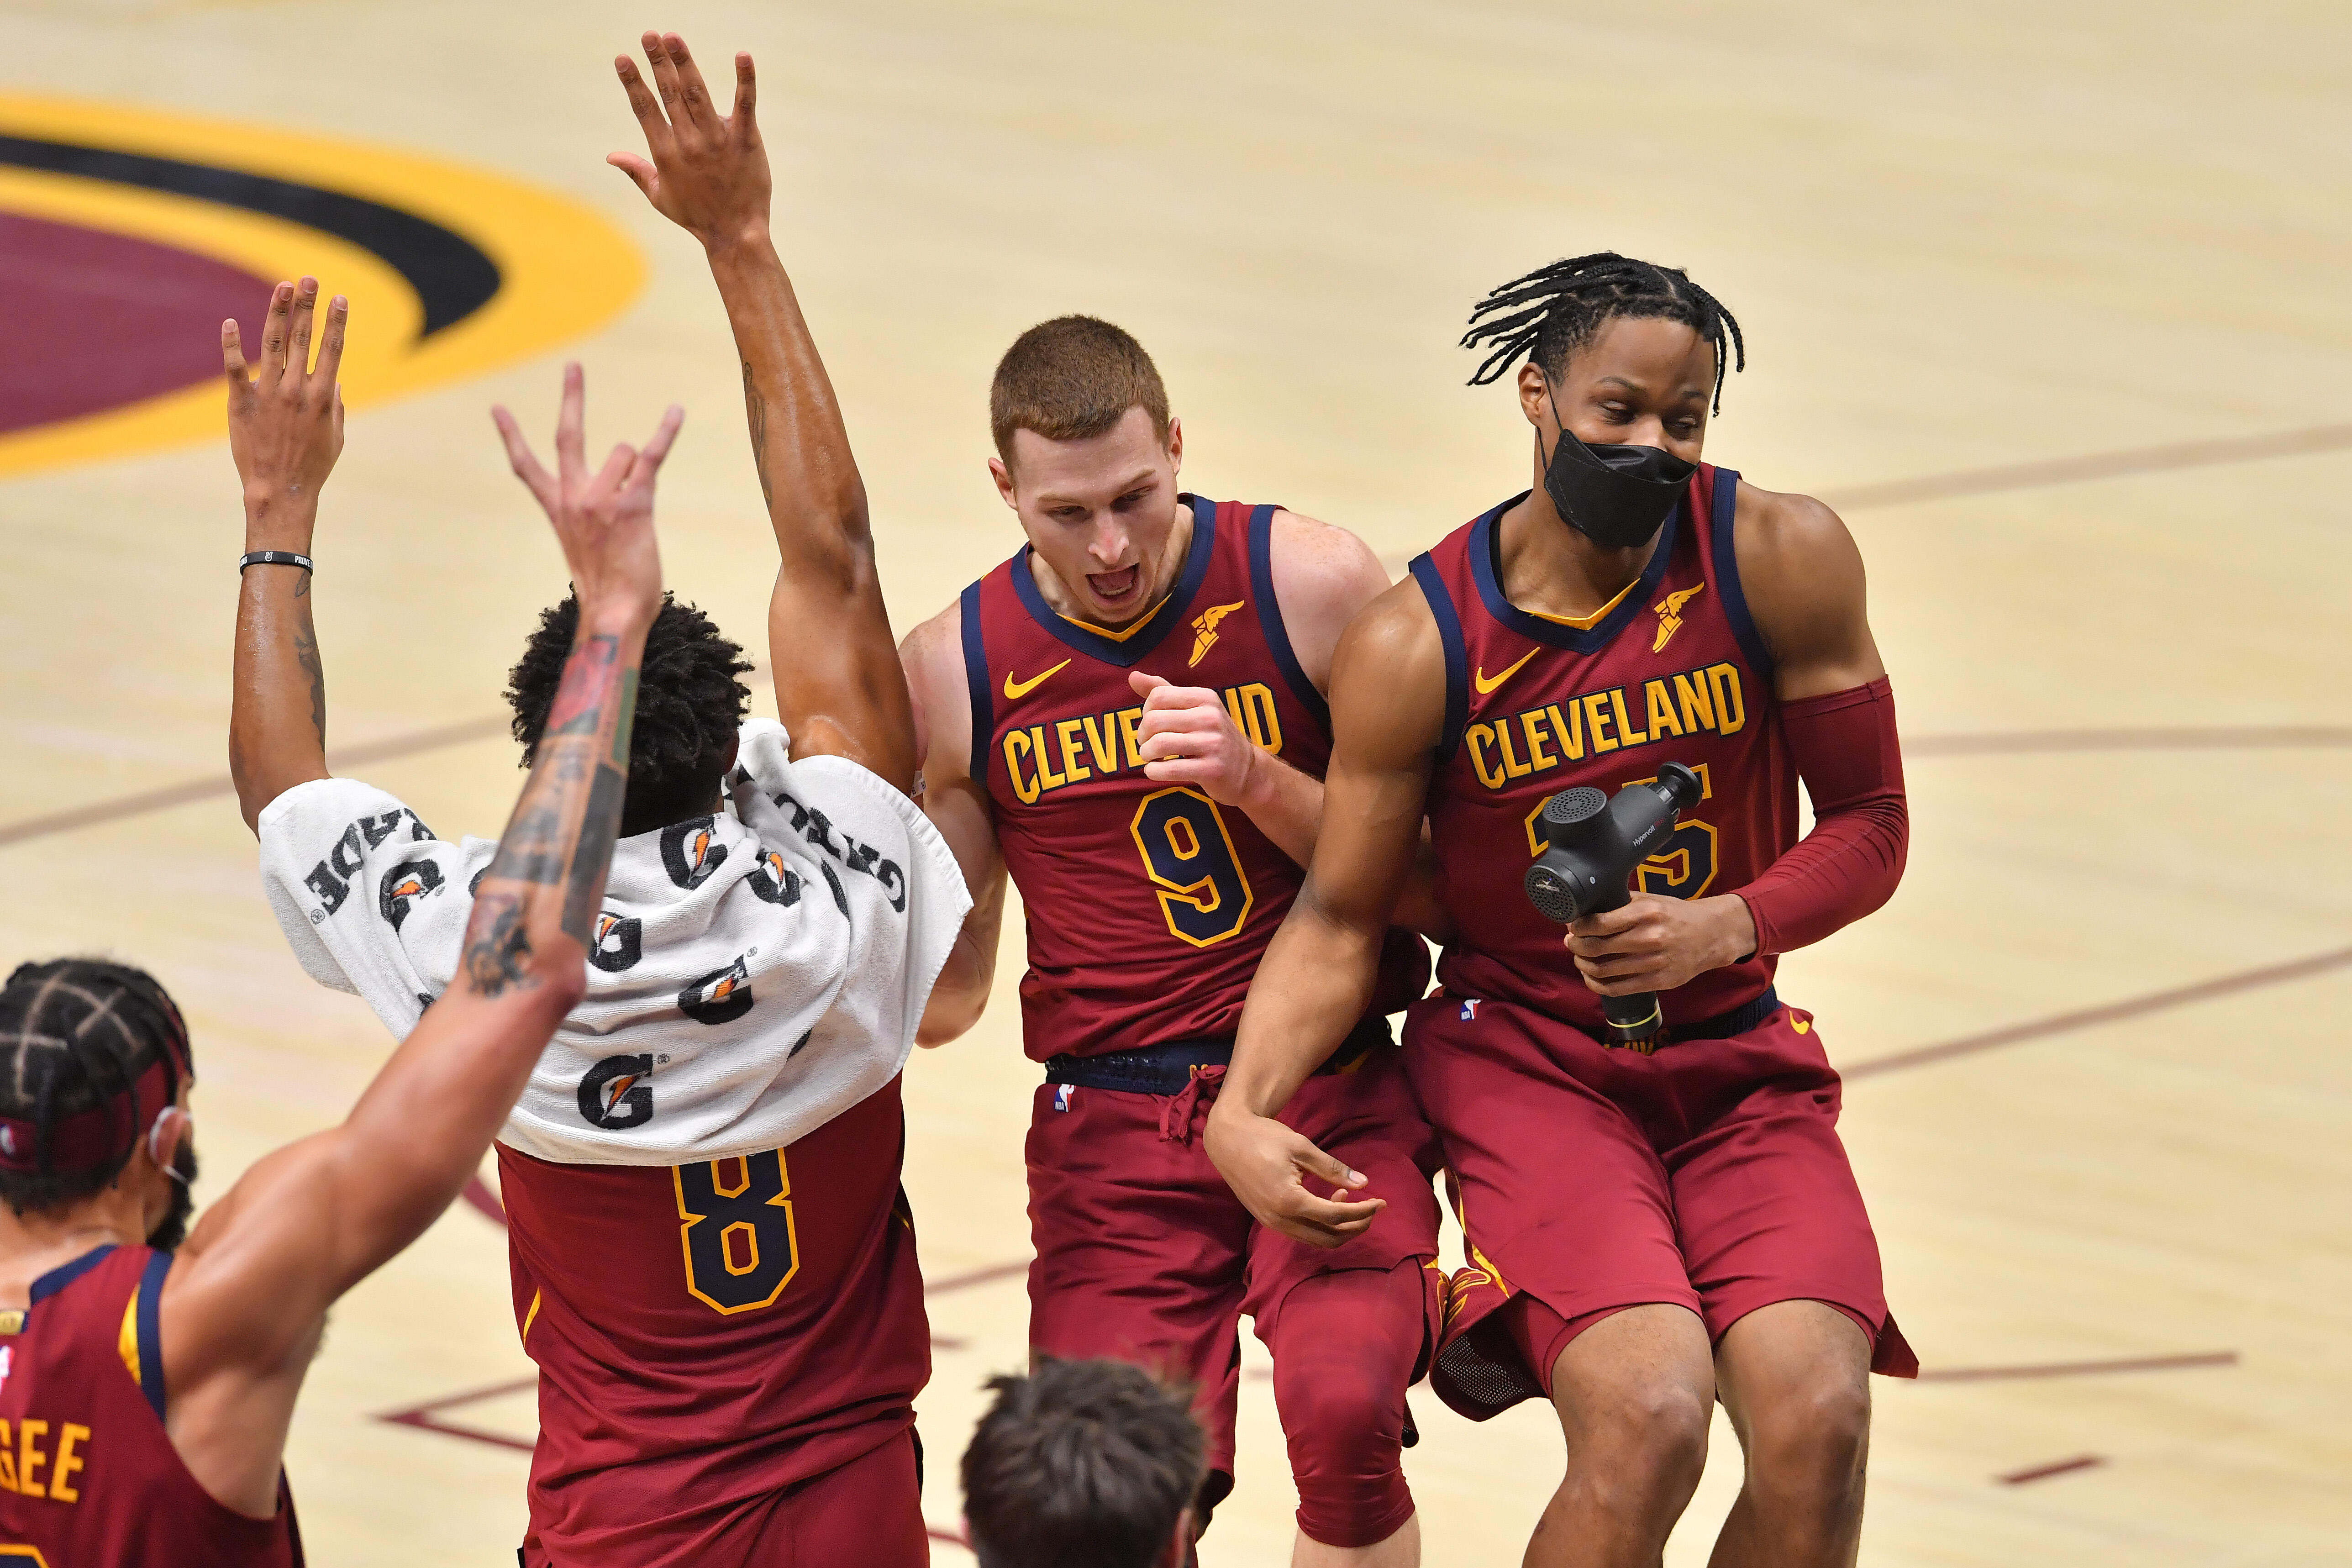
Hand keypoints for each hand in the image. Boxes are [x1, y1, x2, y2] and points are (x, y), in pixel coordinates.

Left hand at [225, 278, 345, 539]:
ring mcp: (269, 393)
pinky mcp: (242, 402)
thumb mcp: (336, 436)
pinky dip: (231, 344)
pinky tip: (229, 322)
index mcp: (323, 396)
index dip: (336, 321)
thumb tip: (333, 379)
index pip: (332, 349)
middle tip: (309, 279)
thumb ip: (336, 405)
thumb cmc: (313, 466)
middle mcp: (297, 389)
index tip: (339, 298)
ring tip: (284, 287)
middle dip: (308, 304)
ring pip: (273, 343)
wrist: (279, 490)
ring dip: (279, 311)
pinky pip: (235, 367)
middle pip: (303, 337)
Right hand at [491, 364, 680, 633]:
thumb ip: (587, 516)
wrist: (614, 612)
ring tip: (640, 508)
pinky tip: (675, 411)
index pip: (526, 466)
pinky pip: (650, 457)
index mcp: (557, 509)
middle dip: (572, 398)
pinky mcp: (632, 503)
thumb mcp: (584, 546)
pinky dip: (665, 432)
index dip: (511, 436)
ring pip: (624, 453)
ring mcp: (599, 498)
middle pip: (567, 435)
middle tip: (574, 366)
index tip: (496, 408)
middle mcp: (573, 498)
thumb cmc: (607, 586)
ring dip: (637, 469)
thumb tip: (608, 492)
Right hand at [609, 32, 768, 251]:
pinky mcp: (746, 141)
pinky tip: (743, 55)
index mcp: (666, 153)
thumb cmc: (696, 216)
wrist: (735, 234)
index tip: (622, 58)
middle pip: (669, 94)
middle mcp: (689, 143)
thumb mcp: (659, 197)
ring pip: (698, 93)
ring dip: (685, 63)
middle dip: (657, 62)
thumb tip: (611, 156)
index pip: (645, 109)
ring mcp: (718, 140)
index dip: (633, 82)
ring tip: (673, 37)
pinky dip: (745, 80)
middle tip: (649, 34)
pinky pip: (746, 105)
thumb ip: (636, 171)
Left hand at [1130, 671, 1265, 807]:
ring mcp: (1213, 744)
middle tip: (1147, 744)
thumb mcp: (1193, 708)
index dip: (1145, 712)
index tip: (1152, 725)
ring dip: (1146, 754)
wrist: (1247, 769)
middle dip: (1142, 736)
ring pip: (1159, 744)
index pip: (1158, 696)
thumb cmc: (1211, 736)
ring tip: (1151, 757)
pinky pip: (1169, 769)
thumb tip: (1133, 676)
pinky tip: (1155, 770)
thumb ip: (1163, 691)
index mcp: (1205, 697)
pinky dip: (1153, 771)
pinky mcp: (1212, 769)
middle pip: (1154, 720)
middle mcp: (1210, 717)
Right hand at [1203, 1101, 1382, 1249]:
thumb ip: (1333, 1169)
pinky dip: (1321, 1224)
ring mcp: (1272, 1223)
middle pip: (1329, 1238)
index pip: (1336, 1216)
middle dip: (1356, 1227)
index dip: (1363, 1211)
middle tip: (1372, 1208)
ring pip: (1316, 1240)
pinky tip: (1328, 1201)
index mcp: (1290, 1201)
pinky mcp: (1267, 1220)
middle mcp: (1280, 1219)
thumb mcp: (1302, 1147)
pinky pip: (1302, 1233)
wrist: (1226, 1139)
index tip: (1382, 1202)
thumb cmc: (1264, 1137)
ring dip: (1339, 1227)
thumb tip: (1364, 1183)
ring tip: (1350, 1200)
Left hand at [1565, 892, 1756, 995]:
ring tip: (1579, 959)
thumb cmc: (1676, 915)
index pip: (1600, 923)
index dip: (1579, 928)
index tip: (1572, 928)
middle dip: (1576, 946)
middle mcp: (1650, 937)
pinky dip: (1597, 985)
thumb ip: (1621, 903)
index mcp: (1647, 913)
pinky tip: (1591, 977)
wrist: (1712, 935)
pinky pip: (1618, 988)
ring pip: (1604, 970)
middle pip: (1598, 948)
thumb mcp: (1651, 900)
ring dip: (1584, 965)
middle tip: (1571, 943)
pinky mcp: (1659, 981)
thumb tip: (1585, 911)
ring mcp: (1655, 962)